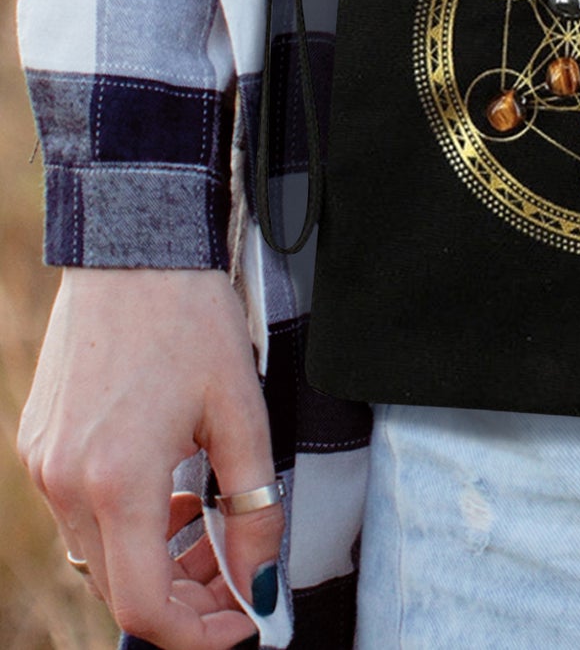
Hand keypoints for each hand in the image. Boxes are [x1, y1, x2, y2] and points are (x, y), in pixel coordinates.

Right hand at [15, 267, 283, 649]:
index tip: (242, 620)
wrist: (135, 249)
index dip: (195, 633)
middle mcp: (65, 484)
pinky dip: (125, 519)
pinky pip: (78, 511)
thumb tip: (261, 579)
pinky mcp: (37, 444)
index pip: (142, 606)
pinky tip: (169, 484)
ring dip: (152, 557)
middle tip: (232, 570)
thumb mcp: (242, 411)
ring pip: (97, 552)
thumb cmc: (193, 321)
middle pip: (118, 585)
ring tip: (205, 518)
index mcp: (117, 482)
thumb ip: (254, 503)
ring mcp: (41, 465)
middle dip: (180, 594)